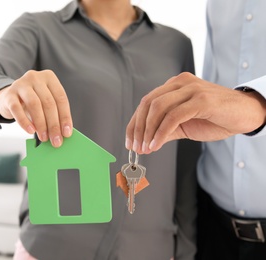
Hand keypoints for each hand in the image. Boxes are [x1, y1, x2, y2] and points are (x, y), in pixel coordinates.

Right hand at [0, 70, 72, 147]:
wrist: (9, 98)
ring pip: (34, 105)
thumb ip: (54, 114)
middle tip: (56, 140)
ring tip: (44, 137)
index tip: (67, 133)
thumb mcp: (44, 104)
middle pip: (48, 103)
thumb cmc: (32, 102)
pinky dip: (25, 122)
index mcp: (49, 77)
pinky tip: (30, 131)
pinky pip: (17, 109)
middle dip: (53, 124)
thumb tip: (62, 133)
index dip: (65, 117)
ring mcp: (21, 84)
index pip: (61, 98)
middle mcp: (35, 77)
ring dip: (41, 124)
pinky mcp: (9, 94)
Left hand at [126, 72, 265, 153]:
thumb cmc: (216, 117)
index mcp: (174, 86)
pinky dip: (161, 132)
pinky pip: (173, 116)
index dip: (134, 123)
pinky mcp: (201, 99)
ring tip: (146, 148)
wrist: (247, 114)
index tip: (130, 141)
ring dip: (148, 131)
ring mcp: (191, 89)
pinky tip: (156, 144)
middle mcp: (180, 83)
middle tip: (136, 147)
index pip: (146, 103)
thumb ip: (165, 130)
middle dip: (138, 128)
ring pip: (158, 108)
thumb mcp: (184, 126)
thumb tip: (145, 142)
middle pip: (148, 104)